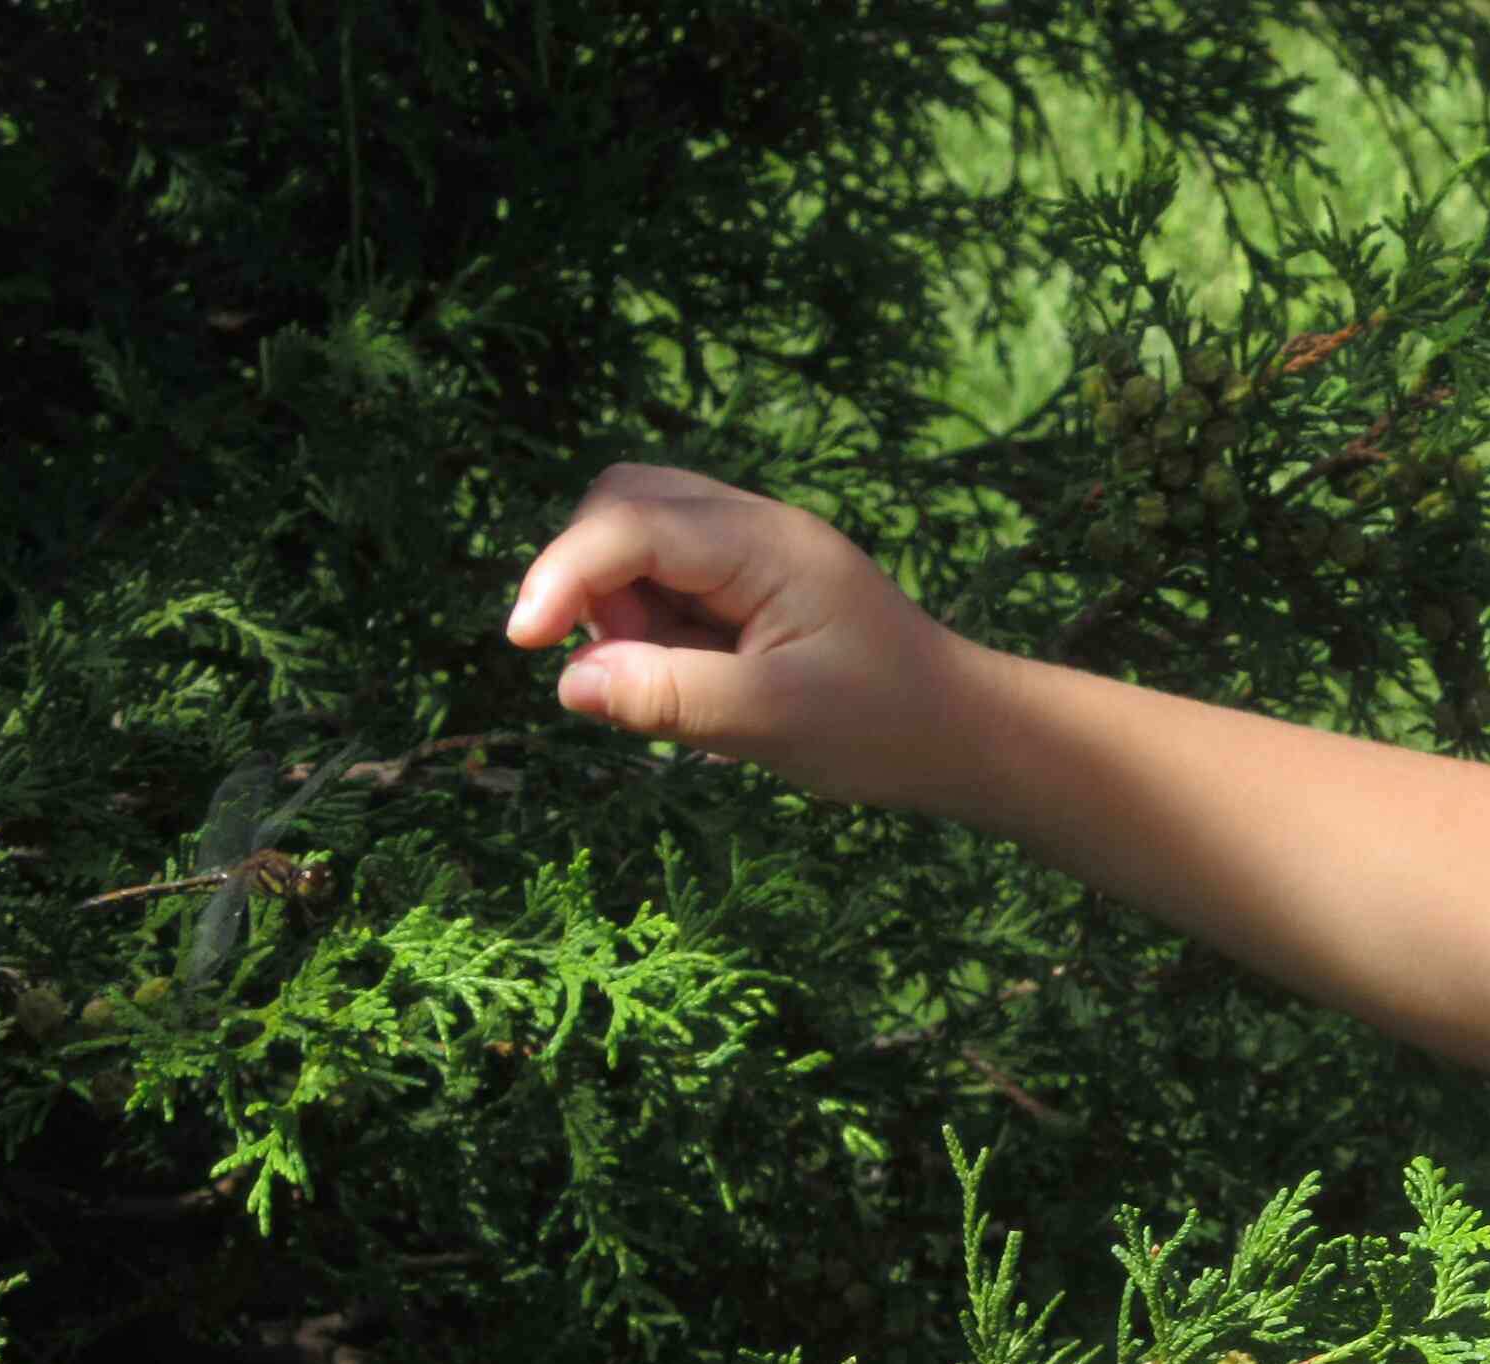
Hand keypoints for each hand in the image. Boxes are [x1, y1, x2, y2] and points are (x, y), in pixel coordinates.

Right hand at [502, 462, 984, 813]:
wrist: (964, 734)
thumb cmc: (885, 728)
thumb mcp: (771, 722)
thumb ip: (669, 696)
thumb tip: (570, 681)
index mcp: (766, 544)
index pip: (631, 524)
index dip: (563, 575)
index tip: (525, 643)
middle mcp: (756, 527)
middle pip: (625, 502)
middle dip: (591, 579)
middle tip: (626, 667)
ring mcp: (755, 548)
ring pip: (640, 537)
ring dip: (623, 605)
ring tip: (675, 682)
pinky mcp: (752, 581)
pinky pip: (671, 577)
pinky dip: (655, 623)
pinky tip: (697, 677)